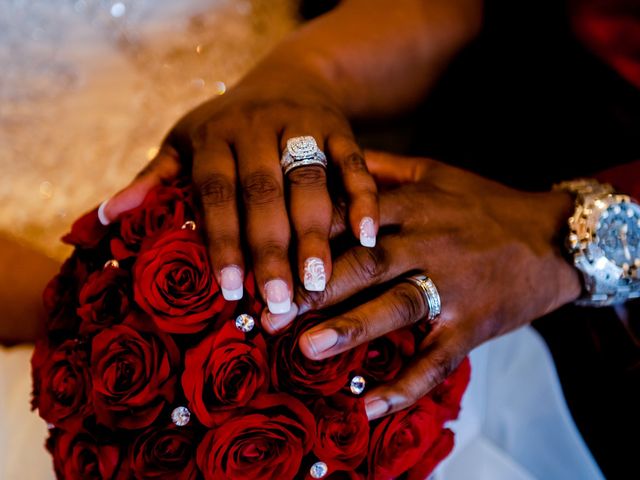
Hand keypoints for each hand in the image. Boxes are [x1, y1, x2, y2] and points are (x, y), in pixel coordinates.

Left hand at [99, 65, 377, 315]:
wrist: (287, 79)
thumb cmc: (225, 124)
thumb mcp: (184, 142)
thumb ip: (154, 179)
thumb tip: (105, 216)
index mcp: (213, 135)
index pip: (215, 191)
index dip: (223, 240)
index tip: (231, 290)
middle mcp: (256, 127)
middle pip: (264, 191)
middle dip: (272, 247)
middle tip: (280, 299)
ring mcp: (301, 125)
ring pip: (309, 181)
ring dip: (316, 232)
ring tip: (319, 282)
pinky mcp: (339, 127)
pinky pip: (353, 162)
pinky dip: (362, 196)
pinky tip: (367, 234)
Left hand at [291, 151, 581, 418]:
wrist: (554, 238)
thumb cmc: (484, 203)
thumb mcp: (435, 171)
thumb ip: (382, 166)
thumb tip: (333, 156)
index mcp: (411, 205)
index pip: (348, 216)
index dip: (304, 235)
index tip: (265, 257)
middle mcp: (428, 243)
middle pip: (364, 264)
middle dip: (314, 288)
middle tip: (269, 314)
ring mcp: (452, 286)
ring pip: (396, 307)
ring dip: (350, 329)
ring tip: (306, 349)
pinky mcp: (472, 324)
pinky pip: (437, 360)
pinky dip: (406, 386)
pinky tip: (371, 408)